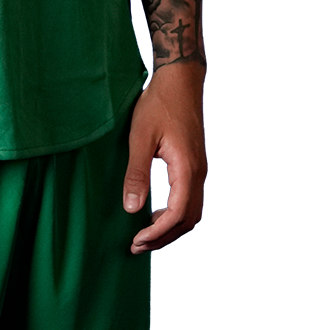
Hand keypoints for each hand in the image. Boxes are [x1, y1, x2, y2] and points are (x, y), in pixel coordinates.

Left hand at [122, 62, 207, 253]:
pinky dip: (174, 215)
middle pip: (187, 220)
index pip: (177, 215)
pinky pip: (189, 200)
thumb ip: (136, 174)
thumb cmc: (158, 105)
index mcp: (186, 169)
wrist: (179, 82)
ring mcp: (198, 170)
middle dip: (163, 238)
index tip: (136, 241)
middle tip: (136, 246)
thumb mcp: (140, 138)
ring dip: (169, 228)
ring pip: (191, 212)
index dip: (157, 233)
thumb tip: (132, 209)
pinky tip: (154, 214)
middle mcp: (198, 173)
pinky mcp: (194, 166)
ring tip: (143, 235)